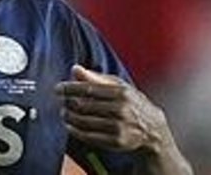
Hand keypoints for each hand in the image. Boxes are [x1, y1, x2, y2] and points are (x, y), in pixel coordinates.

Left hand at [56, 65, 175, 154]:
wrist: (152, 129)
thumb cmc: (131, 102)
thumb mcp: (118, 86)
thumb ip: (95, 78)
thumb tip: (74, 69)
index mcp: (121, 92)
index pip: (89, 89)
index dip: (70, 88)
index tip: (58, 88)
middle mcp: (121, 110)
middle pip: (85, 106)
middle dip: (68, 103)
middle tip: (61, 102)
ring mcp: (120, 127)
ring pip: (85, 122)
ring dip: (70, 117)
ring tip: (64, 113)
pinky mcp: (117, 142)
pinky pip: (90, 137)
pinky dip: (76, 131)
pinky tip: (70, 126)